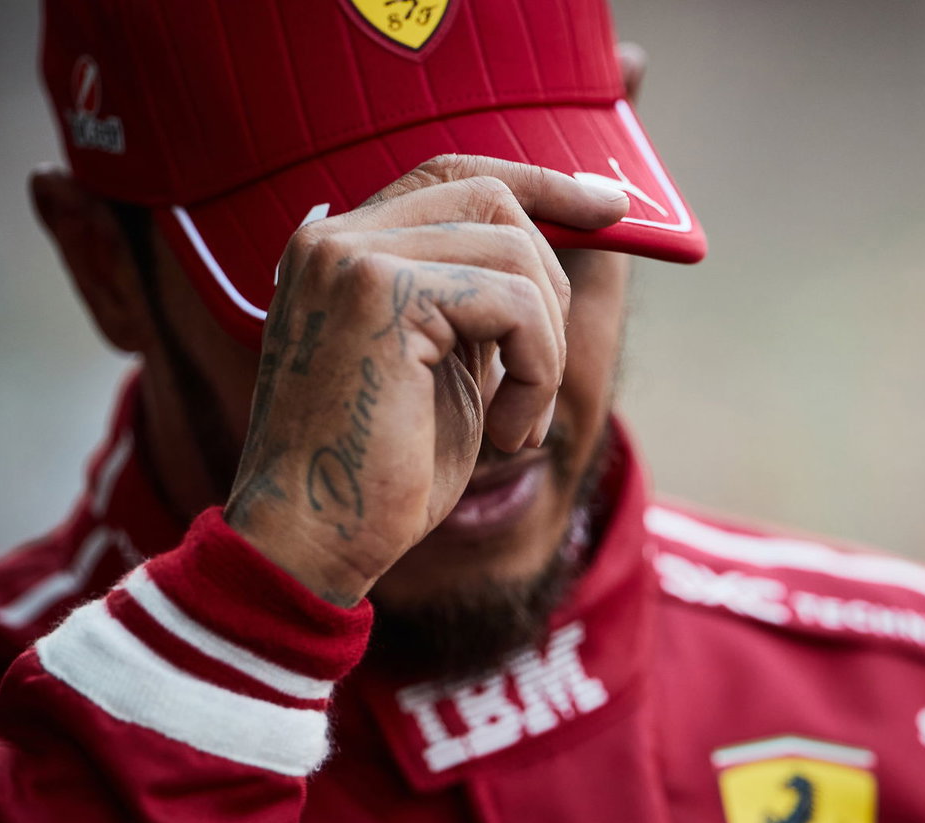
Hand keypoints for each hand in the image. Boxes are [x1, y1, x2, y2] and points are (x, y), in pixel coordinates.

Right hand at [223, 155, 630, 604]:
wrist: (311, 544)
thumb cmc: (383, 474)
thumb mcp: (450, 365)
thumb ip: (484, 300)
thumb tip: (573, 236)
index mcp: (341, 248)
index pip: (455, 176)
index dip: (543, 184)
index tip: (612, 206)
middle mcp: (336, 236)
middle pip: (495, 199)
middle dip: (551, 282)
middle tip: (544, 376)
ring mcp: (351, 256)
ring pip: (516, 252)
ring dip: (547, 346)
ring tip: (520, 421)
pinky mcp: (379, 292)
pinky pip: (514, 302)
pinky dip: (538, 371)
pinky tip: (509, 433)